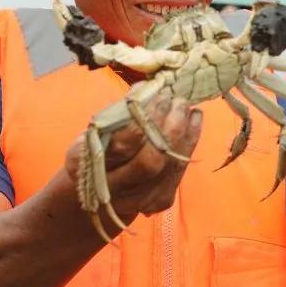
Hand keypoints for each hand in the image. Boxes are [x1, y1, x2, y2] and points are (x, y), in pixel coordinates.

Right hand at [64, 89, 202, 223]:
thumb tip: (147, 87)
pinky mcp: (160, 200)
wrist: (102, 192)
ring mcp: (140, 198)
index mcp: (91, 166)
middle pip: (150, 161)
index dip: (144, 119)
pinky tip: (194, 119)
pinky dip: (191, 141)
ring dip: (184, 131)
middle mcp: (115, 189)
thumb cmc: (99, 151)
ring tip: (187, 107)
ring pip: (170, 166)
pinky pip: (181, 170)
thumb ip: (119, 113)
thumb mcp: (96, 131)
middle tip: (177, 101)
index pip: (122, 145)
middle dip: (169, 127)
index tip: (158, 96)